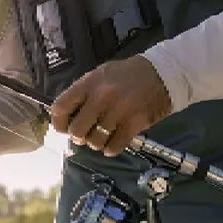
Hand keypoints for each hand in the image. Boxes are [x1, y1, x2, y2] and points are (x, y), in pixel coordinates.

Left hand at [49, 57, 172, 156]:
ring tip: (102, 137)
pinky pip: (114, 147)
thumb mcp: (101, 74)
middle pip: (76, 131)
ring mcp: (118, 111)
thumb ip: (84, 92)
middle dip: (78, 136)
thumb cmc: (128, 74)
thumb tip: (66, 115)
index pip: (60, 107)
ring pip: (94, 141)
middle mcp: (101, 97)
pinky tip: (113, 143)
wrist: (164, 73)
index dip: (58, 122)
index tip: (63, 128)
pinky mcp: (134, 124)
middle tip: (85, 134)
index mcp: (89, 83)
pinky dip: (110, 149)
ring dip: (96, 143)